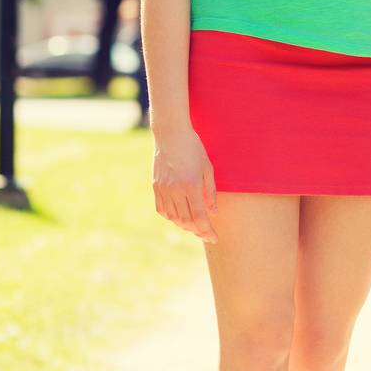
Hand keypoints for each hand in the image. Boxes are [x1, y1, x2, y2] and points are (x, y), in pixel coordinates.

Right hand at [152, 127, 218, 243]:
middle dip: (198, 231)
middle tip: (206, 234)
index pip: (200, 216)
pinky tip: (179, 217)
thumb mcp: (207, 167)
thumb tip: (213, 213)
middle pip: (186, 220)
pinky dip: (171, 217)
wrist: (170, 133)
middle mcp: (175, 189)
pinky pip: (162, 209)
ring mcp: (163, 188)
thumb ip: (210, 192)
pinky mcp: (156, 186)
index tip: (214, 237)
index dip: (207, 230)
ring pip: (173, 217)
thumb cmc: (193, 147)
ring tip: (195, 226)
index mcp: (191, 185)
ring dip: (185, 225)